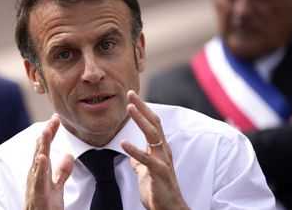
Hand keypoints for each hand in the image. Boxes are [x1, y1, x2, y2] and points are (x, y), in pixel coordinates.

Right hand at [24, 114, 73, 209]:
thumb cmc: (45, 207)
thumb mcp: (57, 187)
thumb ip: (62, 172)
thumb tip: (68, 155)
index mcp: (40, 172)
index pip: (45, 147)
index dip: (50, 133)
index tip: (57, 118)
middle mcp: (35, 175)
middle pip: (41, 150)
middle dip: (47, 134)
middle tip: (54, 118)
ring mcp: (35, 185)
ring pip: (38, 162)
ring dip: (42, 146)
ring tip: (47, 131)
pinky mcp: (38, 195)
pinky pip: (38, 181)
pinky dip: (40, 168)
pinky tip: (42, 157)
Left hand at [120, 90, 188, 209]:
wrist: (168, 208)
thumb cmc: (158, 189)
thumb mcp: (146, 172)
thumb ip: (141, 162)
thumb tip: (133, 157)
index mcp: (160, 149)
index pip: (152, 123)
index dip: (143, 109)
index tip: (132, 97)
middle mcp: (163, 151)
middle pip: (154, 123)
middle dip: (142, 107)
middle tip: (130, 93)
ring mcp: (163, 161)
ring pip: (153, 135)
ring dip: (141, 120)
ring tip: (129, 108)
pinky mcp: (159, 172)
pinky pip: (146, 159)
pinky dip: (135, 150)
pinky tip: (123, 142)